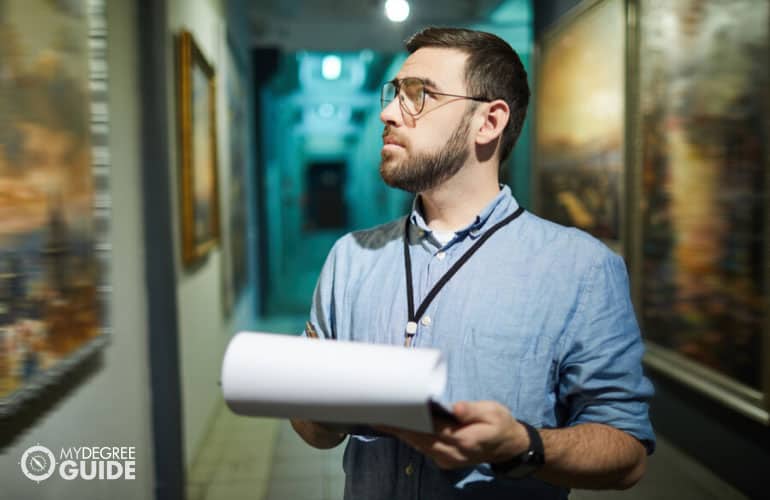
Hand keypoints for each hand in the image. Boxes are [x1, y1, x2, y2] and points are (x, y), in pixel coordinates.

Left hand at [377, 401, 529, 468]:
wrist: (508, 446)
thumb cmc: (500, 424)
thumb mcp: (493, 412)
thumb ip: (472, 410)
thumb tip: (455, 408)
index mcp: (464, 440)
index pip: (431, 429)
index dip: (410, 421)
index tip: (392, 413)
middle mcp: (452, 453)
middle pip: (419, 439)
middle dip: (398, 428)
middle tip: (376, 413)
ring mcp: (447, 459)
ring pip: (418, 445)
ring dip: (400, 433)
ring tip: (381, 418)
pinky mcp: (444, 459)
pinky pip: (423, 447)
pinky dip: (410, 437)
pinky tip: (398, 426)